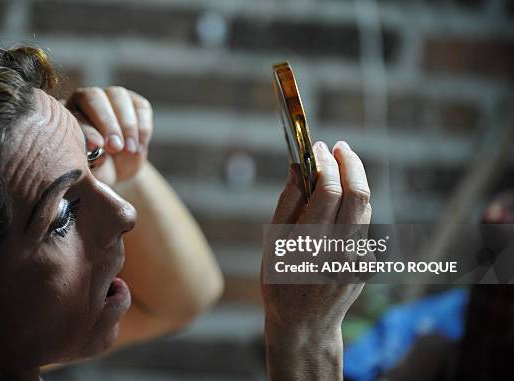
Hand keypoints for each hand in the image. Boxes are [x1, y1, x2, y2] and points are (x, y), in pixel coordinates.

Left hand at [65, 86, 152, 184]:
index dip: (86, 128)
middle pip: (94, 97)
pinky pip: (141, 107)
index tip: (97, 147)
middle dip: (107, 123)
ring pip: (119, 96)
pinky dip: (143, 128)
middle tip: (115, 147)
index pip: (73, 113)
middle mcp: (86, 100)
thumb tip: (97, 148)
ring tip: (130, 151)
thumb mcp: (89, 169)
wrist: (116, 170)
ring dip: (127, 125)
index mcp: (66, 113)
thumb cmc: (95, 169)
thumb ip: (88, 158)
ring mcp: (111, 97)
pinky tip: (138, 148)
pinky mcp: (134, 102)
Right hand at [261, 140, 370, 379]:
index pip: (329, 192)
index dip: (325, 164)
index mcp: (311, 245)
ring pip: (365, 207)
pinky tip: (340, 201)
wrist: (305, 325)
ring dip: (356, 181)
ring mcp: (359, 259)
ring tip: (341, 165)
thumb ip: (288, 203)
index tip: (317, 147)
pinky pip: (363, 225)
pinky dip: (353, 205)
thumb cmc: (280, 283)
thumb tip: (298, 167)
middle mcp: (340, 250)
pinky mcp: (368, 263)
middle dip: (350, 163)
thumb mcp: (273, 244)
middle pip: (358, 194)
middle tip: (339, 147)